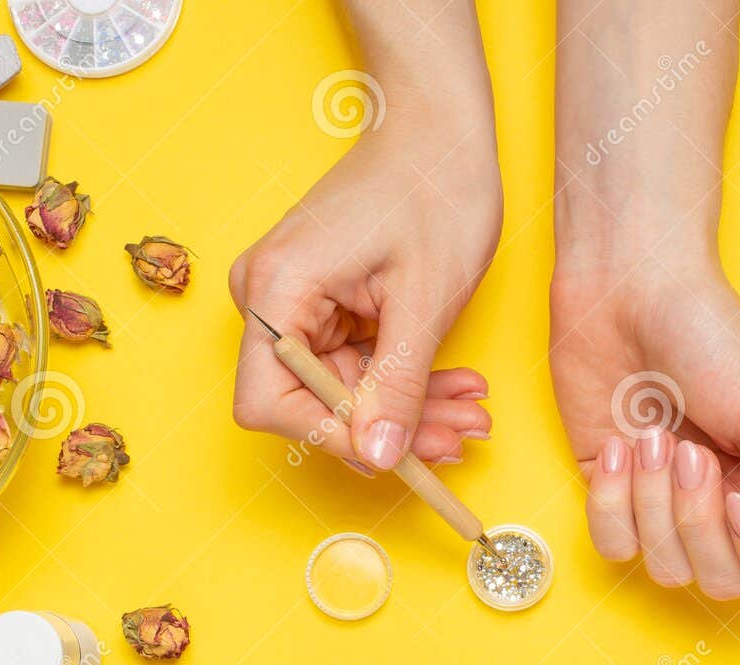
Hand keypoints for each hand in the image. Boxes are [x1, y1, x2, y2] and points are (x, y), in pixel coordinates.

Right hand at [229, 3, 499, 471]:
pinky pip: (357, 366)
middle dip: (387, 428)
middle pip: (310, 403)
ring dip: (408, 410)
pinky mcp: (321, 306)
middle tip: (457, 440)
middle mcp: (269, 297)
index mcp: (277, 288)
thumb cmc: (434, 189)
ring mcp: (293, 303)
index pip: (270, 402)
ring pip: (342, 392)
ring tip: (470, 413)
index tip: (395, 450)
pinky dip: (405, 382)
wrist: (441, 131)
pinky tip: (455, 387)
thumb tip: (377, 457)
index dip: (331, 435)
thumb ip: (398, 386)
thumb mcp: (425, 300)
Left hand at [551, 0, 739, 600]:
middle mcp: (731, 503)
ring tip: (652, 436)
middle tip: (690, 451)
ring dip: (653, 505)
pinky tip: (618, 450)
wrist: (626, 289)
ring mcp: (669, 505)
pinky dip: (610, 505)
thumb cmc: (708, 334)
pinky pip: (614, 546)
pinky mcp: (614, 494)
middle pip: (727, 581)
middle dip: (700, 524)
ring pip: (667, 568)